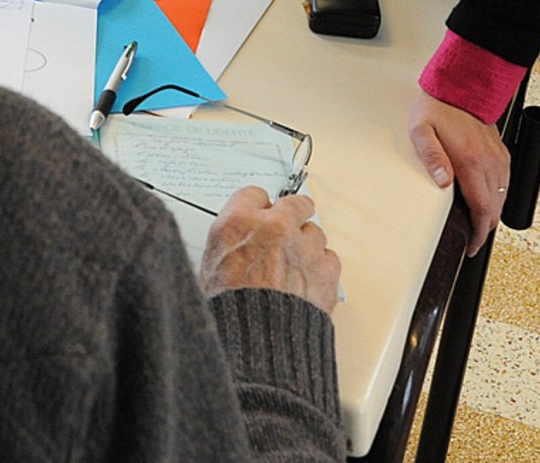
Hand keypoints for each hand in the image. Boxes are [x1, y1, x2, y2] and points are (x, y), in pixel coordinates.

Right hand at [200, 187, 340, 314]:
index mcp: (238, 222)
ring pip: (314, 232)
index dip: (257, 207)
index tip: (261, 212)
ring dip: (306, 244)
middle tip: (288, 224)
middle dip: (292, 213)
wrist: (257, 345)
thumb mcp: (209, 268)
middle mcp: (274, 228)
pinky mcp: (326, 272)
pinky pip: (330, 259)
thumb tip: (235, 243)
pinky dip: (321, 267)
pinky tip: (308, 278)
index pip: (254, 194)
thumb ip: (228, 244)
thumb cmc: (230, 311)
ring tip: (295, 262)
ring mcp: (303, 248)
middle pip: (294, 203)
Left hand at [408, 90, 509, 255]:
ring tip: (476, 223)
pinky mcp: (501, 152)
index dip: (478, 233)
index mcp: (470, 161)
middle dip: (484, 229)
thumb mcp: (421, 131)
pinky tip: (485, 198)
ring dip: (491, 213)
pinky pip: (505, 183)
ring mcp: (498, 158)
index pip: (482, 209)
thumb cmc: (436, 108)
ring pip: (502, 198)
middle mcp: (490, 162)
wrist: (459, 86)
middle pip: (494, 209)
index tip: (472, 245)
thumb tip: (442, 183)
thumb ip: (431, 158)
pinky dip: (497, 196)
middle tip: (471, 239)